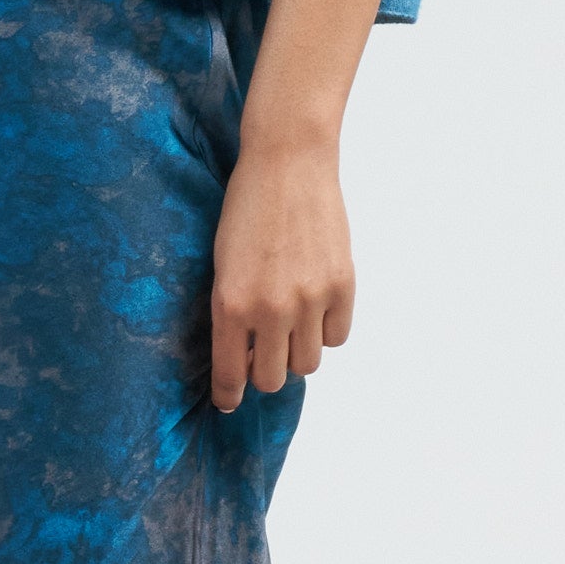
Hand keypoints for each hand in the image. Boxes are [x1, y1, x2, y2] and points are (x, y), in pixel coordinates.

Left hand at [208, 137, 352, 407]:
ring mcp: (310, 299)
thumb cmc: (247, 208)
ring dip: (297, 353)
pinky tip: (315, 307)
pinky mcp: (342, 286)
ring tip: (291, 326)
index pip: (230, 374)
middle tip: (263, 353)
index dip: (229, 394)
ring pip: (308, 364)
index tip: (229, 401)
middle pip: (272, 379)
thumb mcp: (222, 263)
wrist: (288, 162)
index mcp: (230, 303)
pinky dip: (326, 330)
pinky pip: (338, 336)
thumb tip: (244, 355)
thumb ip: (232, 311)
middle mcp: (270, 309)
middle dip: (264, 373)